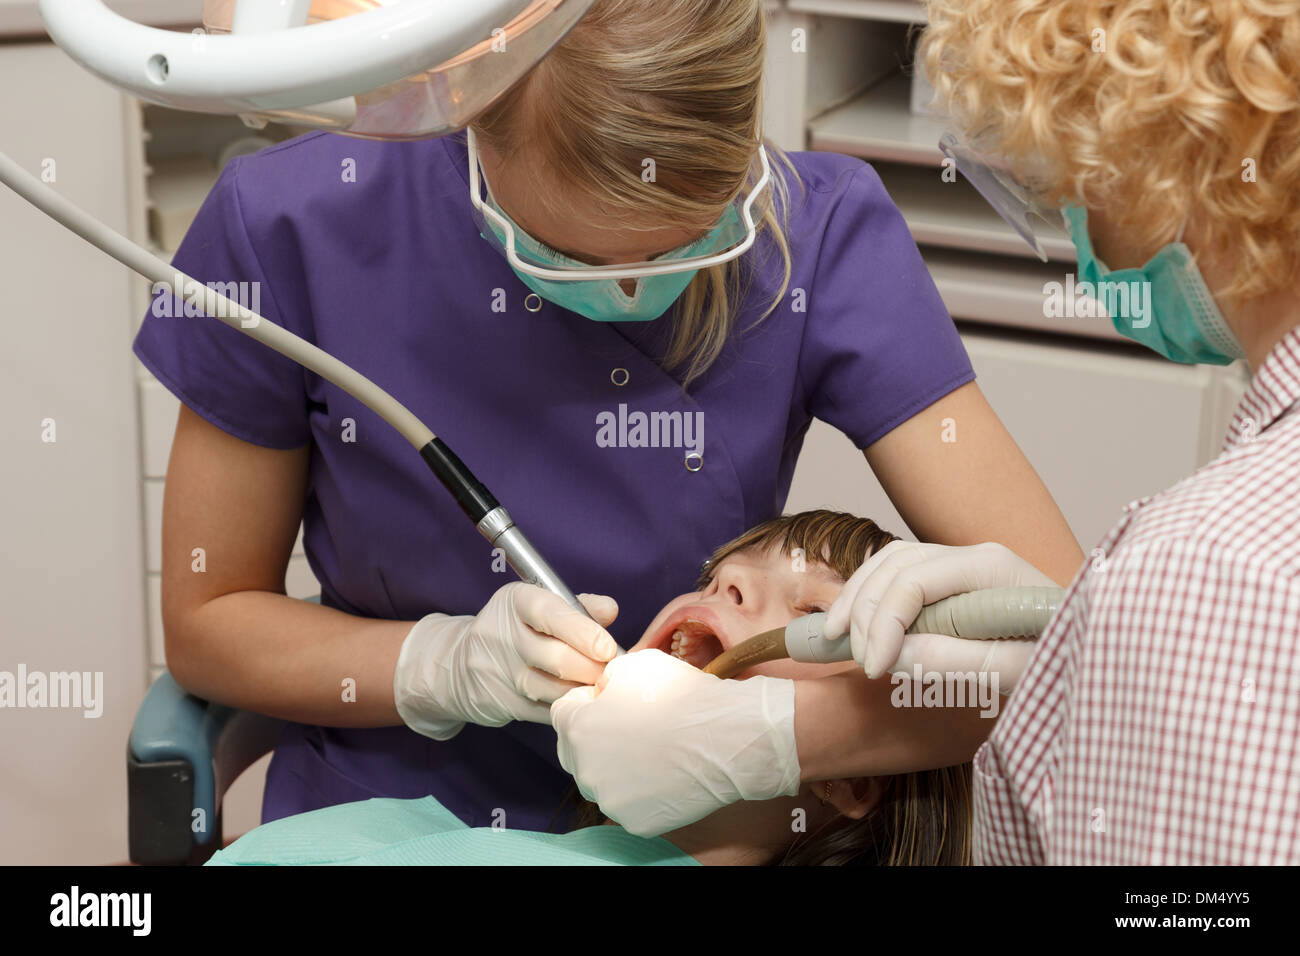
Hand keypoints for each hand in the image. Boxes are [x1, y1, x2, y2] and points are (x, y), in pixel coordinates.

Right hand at [394, 583, 618, 740]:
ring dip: (584, 690)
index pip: (549, 613)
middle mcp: (501, 635)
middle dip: (592, 667)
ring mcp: (498, 673)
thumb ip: (578, 607)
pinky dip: (569, 706)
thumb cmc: (516, 630)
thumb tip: (610, 610)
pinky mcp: (502, 704)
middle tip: (611, 670)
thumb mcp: (540, 607)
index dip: (583, 632)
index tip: (607, 648)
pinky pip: (547, 711)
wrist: (459, 665)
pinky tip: (578, 700)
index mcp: (514, 601)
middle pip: (557, 658)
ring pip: (554, 689)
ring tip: (598, 685)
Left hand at [551, 650, 799, 837]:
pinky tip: (666, 773)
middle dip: (594, 737)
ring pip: (602, 782)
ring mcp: (611, 801)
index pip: (563, 713)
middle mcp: (585, 771)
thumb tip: (602, 692)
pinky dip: (642, 791)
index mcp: (578, 729)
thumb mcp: (634, 664)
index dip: (587, 702)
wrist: (728, 737)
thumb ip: (606, 678)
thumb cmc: (683, 696)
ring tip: (654, 750)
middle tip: (631, 726)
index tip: (613, 701)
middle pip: (576, 752)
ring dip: (617, 767)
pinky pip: (629, 804)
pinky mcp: (637, 823)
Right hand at [824, 541, 1055, 687]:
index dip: (884, 623)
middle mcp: (973, 553)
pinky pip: (899, 575)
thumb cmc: (1060, 661)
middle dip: (863, 609)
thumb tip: (893, 655)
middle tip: (851, 656)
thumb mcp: (1015, 670)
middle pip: (895, 564)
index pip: (915, 580)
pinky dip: (871, 595)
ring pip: (889, 562)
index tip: (874, 668)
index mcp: (991, 567)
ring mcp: (961, 563)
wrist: (1090, 652)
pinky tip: (855, 622)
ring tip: (834, 634)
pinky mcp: (952, 580)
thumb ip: (955, 661)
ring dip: (857, 596)